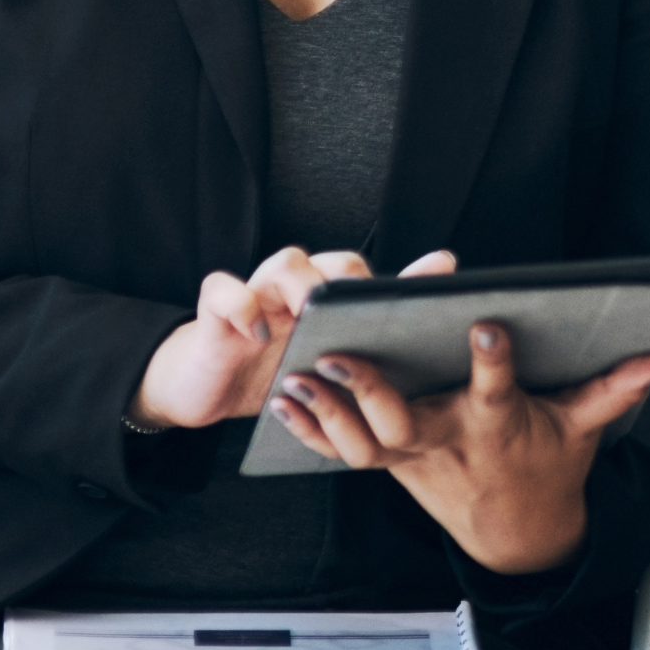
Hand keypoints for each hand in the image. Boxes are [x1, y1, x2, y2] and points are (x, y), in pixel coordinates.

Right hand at [128, 246, 456, 430]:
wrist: (205, 386)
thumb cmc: (270, 370)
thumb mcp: (320, 370)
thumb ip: (368, 350)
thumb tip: (425, 340)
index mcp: (327, 300)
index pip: (372, 279)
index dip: (407, 275)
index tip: (444, 270)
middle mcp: (297, 287)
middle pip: (333, 262)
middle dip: (352, 284)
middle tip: (361, 317)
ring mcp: (257, 292)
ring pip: (286, 262)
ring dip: (304, 287)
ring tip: (309, 318)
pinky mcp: (215, 308)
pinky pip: (225, 289)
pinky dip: (242, 304)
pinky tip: (256, 331)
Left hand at [269, 322, 649, 574]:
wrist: (517, 535)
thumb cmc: (549, 463)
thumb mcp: (586, 426)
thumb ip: (617, 387)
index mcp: (499, 424)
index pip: (496, 387)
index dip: (493, 358)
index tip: (486, 323)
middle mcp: (451, 441)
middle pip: (407, 419)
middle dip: (373, 388)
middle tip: (342, 352)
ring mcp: (415, 458)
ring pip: (363, 440)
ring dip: (327, 411)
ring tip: (295, 376)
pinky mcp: (391, 465)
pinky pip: (343, 452)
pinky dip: (312, 430)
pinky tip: (282, 402)